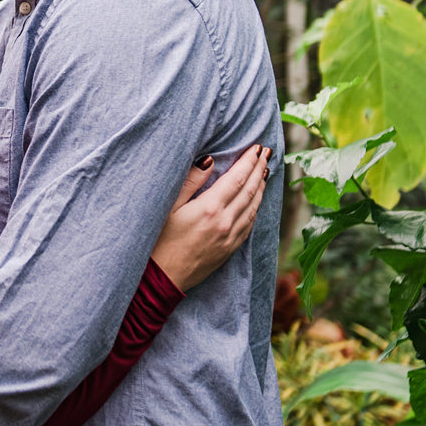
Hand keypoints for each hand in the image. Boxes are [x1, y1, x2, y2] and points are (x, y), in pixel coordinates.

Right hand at [150, 145, 271, 289]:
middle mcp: (225, 222)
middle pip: (250, 190)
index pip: (237, 178)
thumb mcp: (168, 205)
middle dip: (259, 169)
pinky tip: (256, 200)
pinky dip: (256, 207)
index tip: (256, 147)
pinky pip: (250, 224)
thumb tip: (209, 160)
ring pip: (253, 207)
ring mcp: (230, 238)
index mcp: (210, 208)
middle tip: (267, 153)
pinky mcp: (230, 249)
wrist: (161, 278)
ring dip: (261, 187)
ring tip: (265, 171)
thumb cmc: (158, 240)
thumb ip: (190, 181)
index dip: (248, 161)